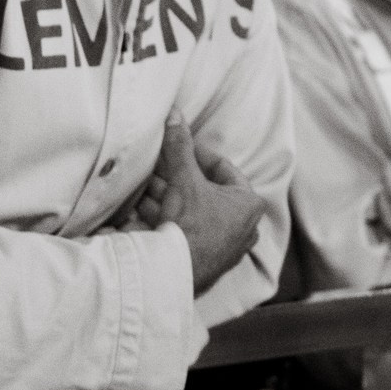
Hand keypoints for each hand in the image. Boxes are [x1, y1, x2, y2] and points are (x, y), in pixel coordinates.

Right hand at [147, 118, 265, 294]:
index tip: (176, 146)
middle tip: (156, 164)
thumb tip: (175, 116)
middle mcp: (243, 226)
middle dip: (176, 176)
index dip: (196, 153)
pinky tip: (142, 208)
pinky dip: (167, 216)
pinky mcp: (206, 259)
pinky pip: (187, 229)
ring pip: (193, 211)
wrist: (176, 273)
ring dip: (168, 196)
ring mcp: (225, 246)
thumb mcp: (184, 178)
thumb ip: (180, 147)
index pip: (223, 167)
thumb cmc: (192, 224)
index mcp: (248, 204)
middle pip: (205, 190)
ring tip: (143, 184)